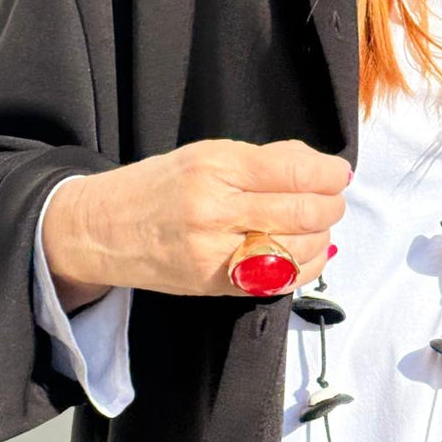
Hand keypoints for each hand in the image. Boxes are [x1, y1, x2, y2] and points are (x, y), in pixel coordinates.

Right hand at [41, 138, 350, 299]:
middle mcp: (215, 210)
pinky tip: (310, 253)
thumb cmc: (159, 187)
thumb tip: (320, 167)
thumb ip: (262, 161)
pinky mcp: (217, 285)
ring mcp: (216, 252)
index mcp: (214, 167)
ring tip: (319, 225)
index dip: (329, 174)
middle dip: (331, 206)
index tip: (339, 174)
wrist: (102, 229)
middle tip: (333, 199)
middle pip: (303, 212)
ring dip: (322, 237)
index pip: (294, 170)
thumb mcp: (205, 155)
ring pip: (298, 249)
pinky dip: (307, 267)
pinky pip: (280, 281)